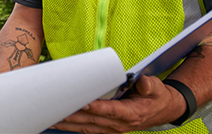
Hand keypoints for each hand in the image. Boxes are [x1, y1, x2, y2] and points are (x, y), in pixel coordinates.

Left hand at [52, 75, 184, 132]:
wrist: (162, 111)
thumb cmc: (156, 96)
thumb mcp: (157, 88)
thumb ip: (148, 85)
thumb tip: (142, 82)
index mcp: (131, 114)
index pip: (110, 111)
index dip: (96, 108)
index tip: (82, 103)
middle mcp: (119, 125)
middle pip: (92, 120)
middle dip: (73, 115)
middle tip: (56, 109)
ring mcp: (112, 129)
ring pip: (86, 127)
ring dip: (67, 124)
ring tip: (49, 118)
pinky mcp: (106, 128)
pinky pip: (86, 129)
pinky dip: (72, 126)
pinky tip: (58, 122)